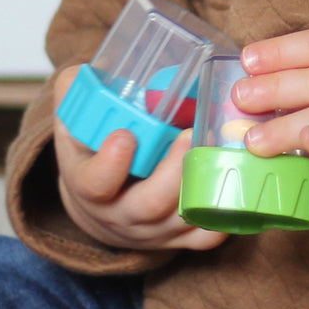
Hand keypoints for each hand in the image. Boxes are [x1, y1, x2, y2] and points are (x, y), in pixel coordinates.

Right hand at [52, 66, 227, 251]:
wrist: (99, 200)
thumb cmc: (90, 151)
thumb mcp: (73, 122)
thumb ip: (75, 92)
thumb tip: (82, 72)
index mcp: (90, 185)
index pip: (95, 184)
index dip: (110, 164)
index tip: (126, 136)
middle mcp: (120, 214)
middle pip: (148, 204)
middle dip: (172, 172)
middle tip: (189, 134)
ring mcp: (152, 230)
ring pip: (180, 219)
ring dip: (203, 186)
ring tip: (219, 150)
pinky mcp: (178, 237)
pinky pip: (204, 236)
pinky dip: (223, 215)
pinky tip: (234, 183)